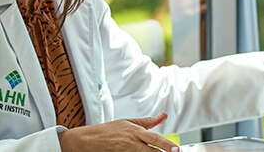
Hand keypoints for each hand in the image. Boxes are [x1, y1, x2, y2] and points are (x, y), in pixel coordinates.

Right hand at [58, 112, 178, 151]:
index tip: (176, 149)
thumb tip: (164, 116)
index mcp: (134, 132)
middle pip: (150, 151)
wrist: (87, 140)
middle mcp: (130, 143)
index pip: (154, 138)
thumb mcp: (128, 122)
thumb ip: (148, 121)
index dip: (166, 144)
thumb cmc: (108, 130)